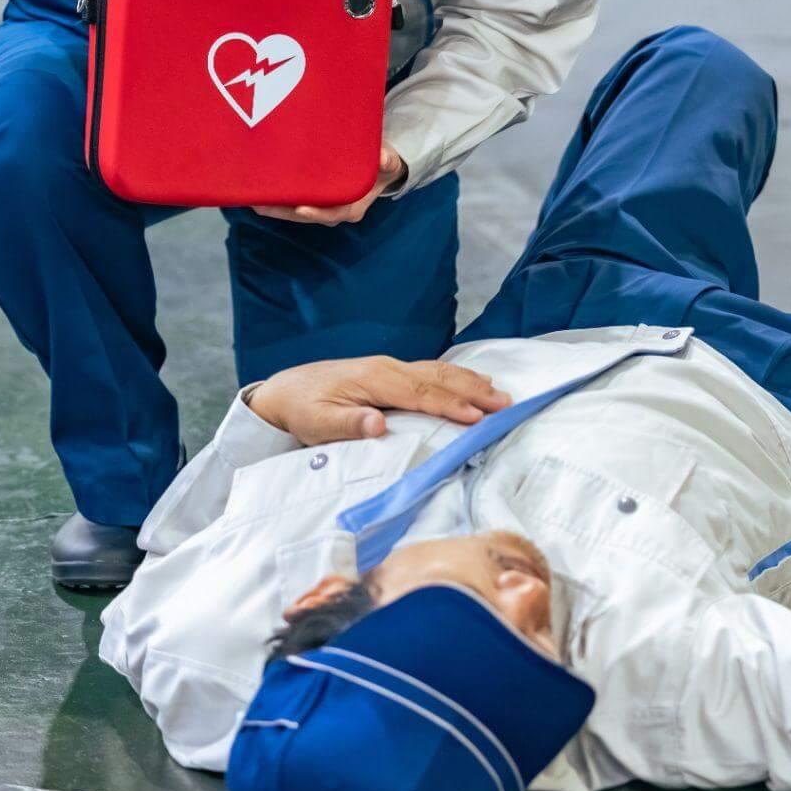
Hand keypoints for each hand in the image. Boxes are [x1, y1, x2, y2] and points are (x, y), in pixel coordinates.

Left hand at [247, 356, 510, 443]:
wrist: (285, 390)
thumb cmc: (302, 409)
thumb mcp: (316, 423)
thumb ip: (348, 424)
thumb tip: (378, 424)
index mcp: (374, 380)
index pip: (421, 394)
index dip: (451, 406)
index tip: (478, 418)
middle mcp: (388, 368)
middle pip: (438, 378)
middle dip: (473, 391)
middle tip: (505, 404)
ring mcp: (391, 367)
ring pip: (438, 370)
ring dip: (470, 381)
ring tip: (498, 392)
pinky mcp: (391, 371)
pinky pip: (431, 371)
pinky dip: (456, 375)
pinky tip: (472, 380)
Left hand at [251, 146, 407, 225]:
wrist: (378, 167)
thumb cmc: (381, 165)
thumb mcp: (388, 162)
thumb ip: (387, 160)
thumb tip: (384, 158)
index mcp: (352, 207)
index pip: (334, 214)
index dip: (317, 213)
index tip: (300, 209)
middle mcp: (333, 210)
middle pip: (305, 215)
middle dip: (283, 211)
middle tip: (260, 204)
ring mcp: (320, 205)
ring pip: (294, 210)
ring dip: (273, 206)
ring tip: (250, 197)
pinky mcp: (311, 197)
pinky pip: (292, 200)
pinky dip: (276, 196)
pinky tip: (257, 188)